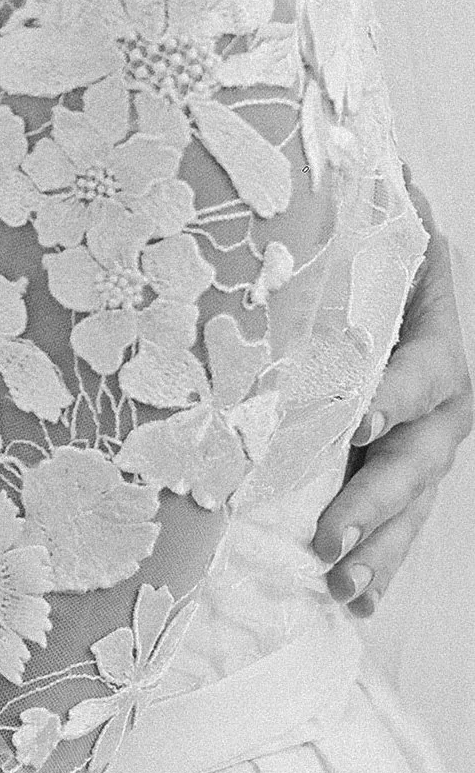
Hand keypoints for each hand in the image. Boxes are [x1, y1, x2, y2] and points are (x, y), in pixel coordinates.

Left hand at [313, 173, 472, 613]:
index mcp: (439, 343)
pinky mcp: (406, 473)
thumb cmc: (387, 255)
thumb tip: (368, 168)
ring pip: (411, 505)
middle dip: (375, 501)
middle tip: (329, 537)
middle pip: (416, 458)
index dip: (391, 398)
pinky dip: (379, 564)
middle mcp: (444, 405)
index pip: (422, 373)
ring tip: (340, 585)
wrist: (416, 278)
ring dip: (378, 549)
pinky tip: (350, 604)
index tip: (356, 423)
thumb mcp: (390, 233)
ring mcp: (430, 445)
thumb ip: (380, 214)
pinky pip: (400, 526)